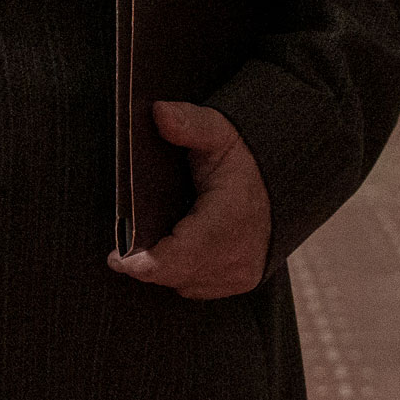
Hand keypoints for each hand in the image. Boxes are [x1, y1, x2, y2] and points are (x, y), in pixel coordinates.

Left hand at [107, 102, 273, 299]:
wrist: (284, 183)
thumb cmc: (245, 157)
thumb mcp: (219, 132)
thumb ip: (189, 123)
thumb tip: (159, 112)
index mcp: (228, 220)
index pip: (173, 261)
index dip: (139, 263)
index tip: (115, 255)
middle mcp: (238, 255)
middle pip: (172, 274)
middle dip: (147, 261)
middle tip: (126, 246)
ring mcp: (241, 273)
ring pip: (183, 283)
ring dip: (166, 267)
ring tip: (157, 241)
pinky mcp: (243, 282)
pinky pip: (197, 287)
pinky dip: (185, 272)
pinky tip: (181, 249)